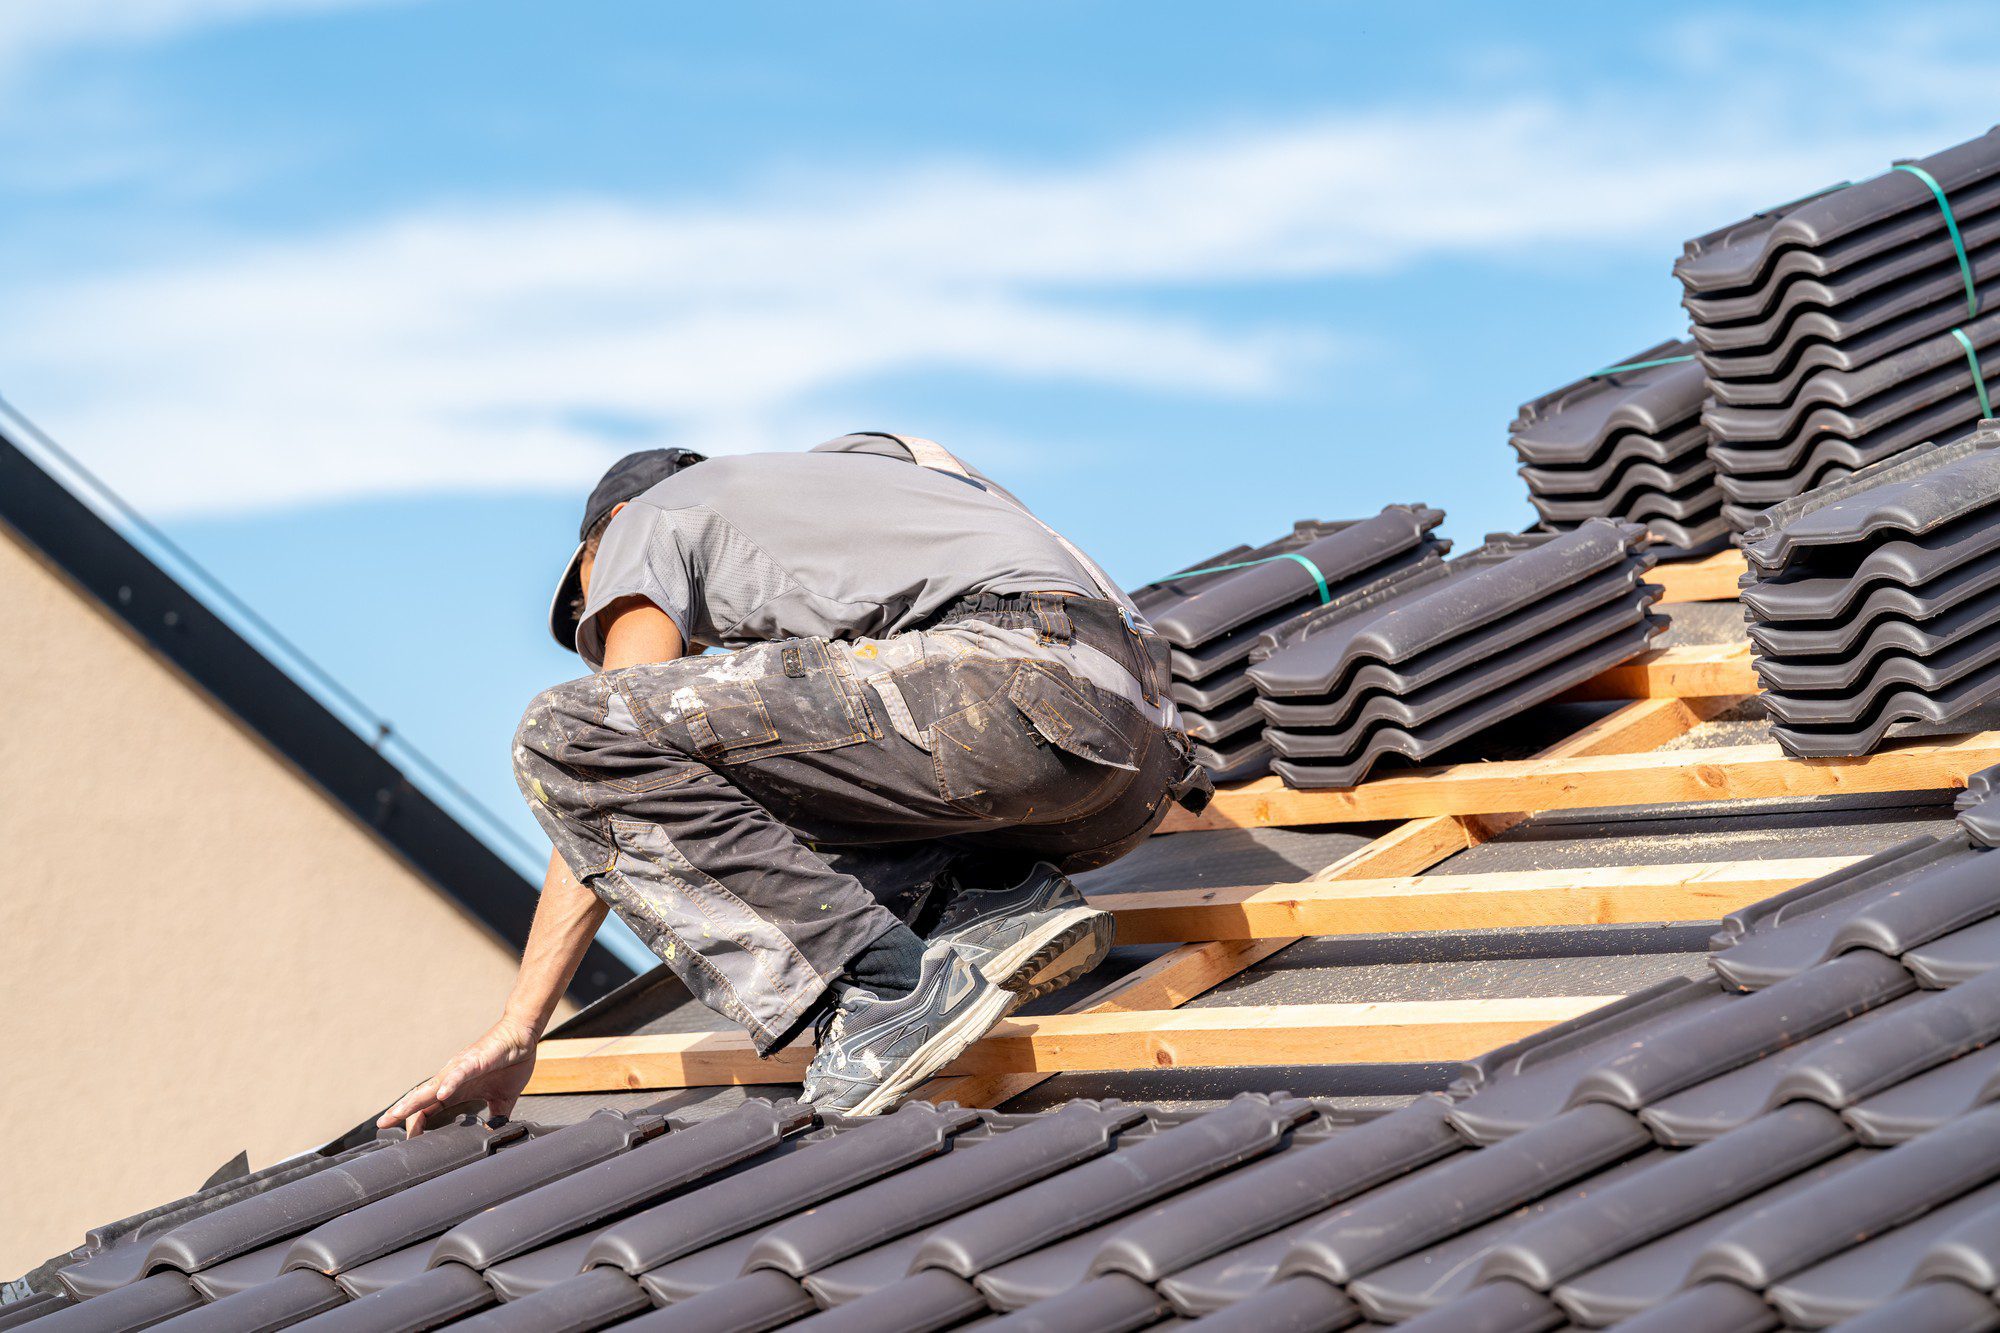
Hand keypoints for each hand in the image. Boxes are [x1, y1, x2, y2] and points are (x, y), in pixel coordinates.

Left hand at [378, 1017, 538, 1136]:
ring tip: (398, 1113)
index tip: (407, 1140)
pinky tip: (441, 1094)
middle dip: (401, 1111)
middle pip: (421, 1098)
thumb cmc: (511, 1061)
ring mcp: (461, 1069)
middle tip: (382, 1124)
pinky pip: (460, 1073)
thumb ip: (496, 1117)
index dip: (415, 1122)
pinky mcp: (475, 1061)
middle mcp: (453, 1079)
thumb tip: (494, 1134)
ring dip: (414, 1100)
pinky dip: (450, 1083)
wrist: (522, 1035)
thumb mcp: (502, 1099)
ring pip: (433, 1086)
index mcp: (457, 1089)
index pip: (429, 1108)